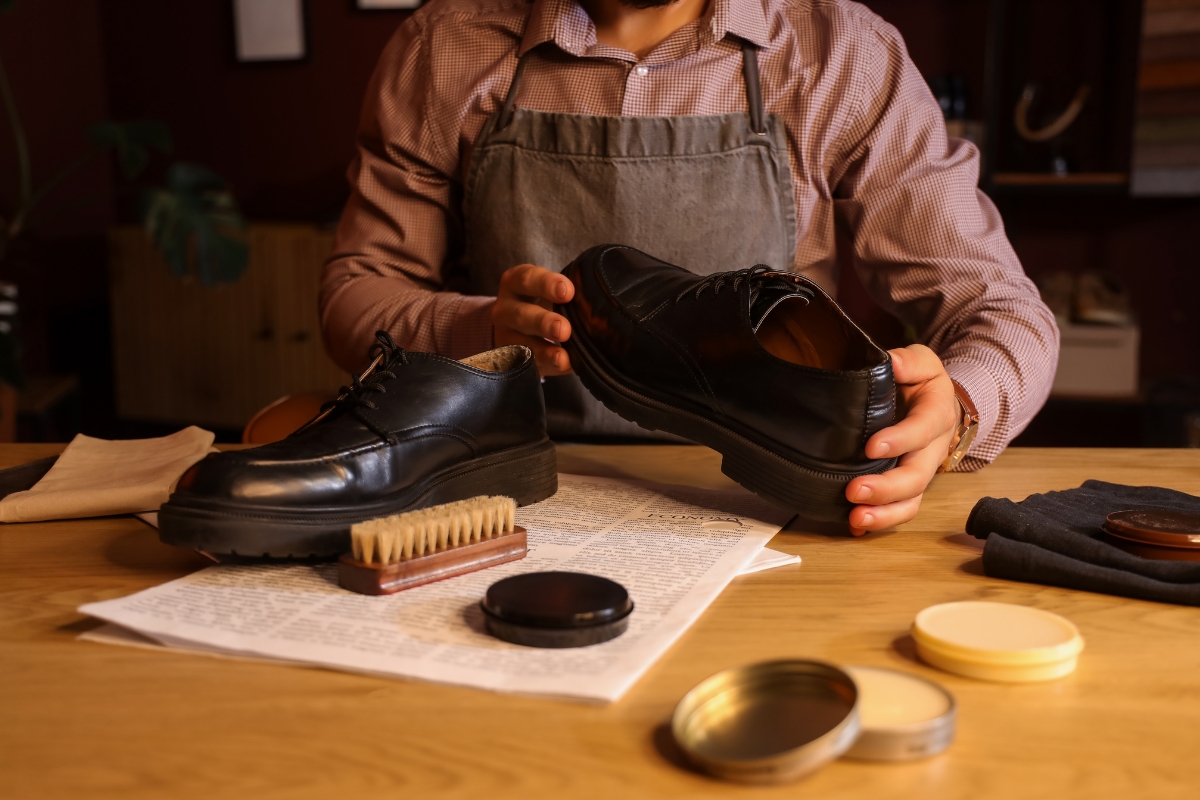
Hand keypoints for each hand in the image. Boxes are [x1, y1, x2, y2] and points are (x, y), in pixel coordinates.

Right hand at [492, 264, 574, 375]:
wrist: (518, 325)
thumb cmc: (542, 301)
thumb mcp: (548, 289)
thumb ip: (567, 293)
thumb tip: (595, 302)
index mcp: (514, 284)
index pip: (527, 279)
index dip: (547, 284)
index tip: (568, 292)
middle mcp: (505, 309)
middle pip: (521, 315)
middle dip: (543, 323)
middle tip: (564, 330)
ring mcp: (504, 337)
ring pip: (520, 345)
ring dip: (543, 351)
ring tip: (562, 357)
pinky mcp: (510, 360)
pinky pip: (527, 366)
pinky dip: (547, 367)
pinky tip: (564, 366)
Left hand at [844, 344, 959, 534]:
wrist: (935, 405)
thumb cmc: (922, 384)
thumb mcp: (921, 362)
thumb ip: (909, 361)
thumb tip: (891, 362)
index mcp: (936, 415)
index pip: (923, 429)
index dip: (900, 440)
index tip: (871, 447)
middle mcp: (932, 450)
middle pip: (917, 476)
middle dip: (887, 488)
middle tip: (855, 491)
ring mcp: (920, 472)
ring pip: (911, 500)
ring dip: (885, 514)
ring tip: (857, 518)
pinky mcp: (907, 487)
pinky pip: (899, 509)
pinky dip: (878, 522)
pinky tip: (855, 527)